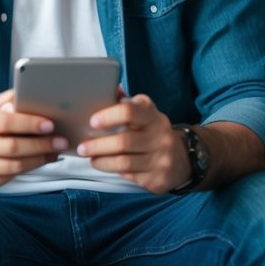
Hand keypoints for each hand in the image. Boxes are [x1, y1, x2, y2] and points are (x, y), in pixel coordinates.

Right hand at [0, 89, 68, 193]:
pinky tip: (42, 161)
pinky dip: (30, 169)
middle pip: (12, 147)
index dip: (29, 123)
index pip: (4, 122)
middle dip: (40, 144)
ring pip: (14, 166)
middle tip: (61, 141)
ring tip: (55, 152)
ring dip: (39, 159)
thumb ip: (7, 100)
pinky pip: (11, 178)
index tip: (50, 124)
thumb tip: (26, 93)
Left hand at [75, 94, 190, 192]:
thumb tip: (108, 87)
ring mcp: (160, 159)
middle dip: (97, 145)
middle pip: (123, 141)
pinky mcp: (157, 178)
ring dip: (101, 161)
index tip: (92, 122)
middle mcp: (160, 137)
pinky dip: (113, 171)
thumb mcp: (145, 114)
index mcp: (153, 116)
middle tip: (82, 148)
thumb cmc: (152, 132)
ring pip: (124, 162)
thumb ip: (126, 103)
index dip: (108, 116)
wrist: (182, 158)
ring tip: (90, 158)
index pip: (130, 111)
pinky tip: (104, 166)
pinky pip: (129, 176)